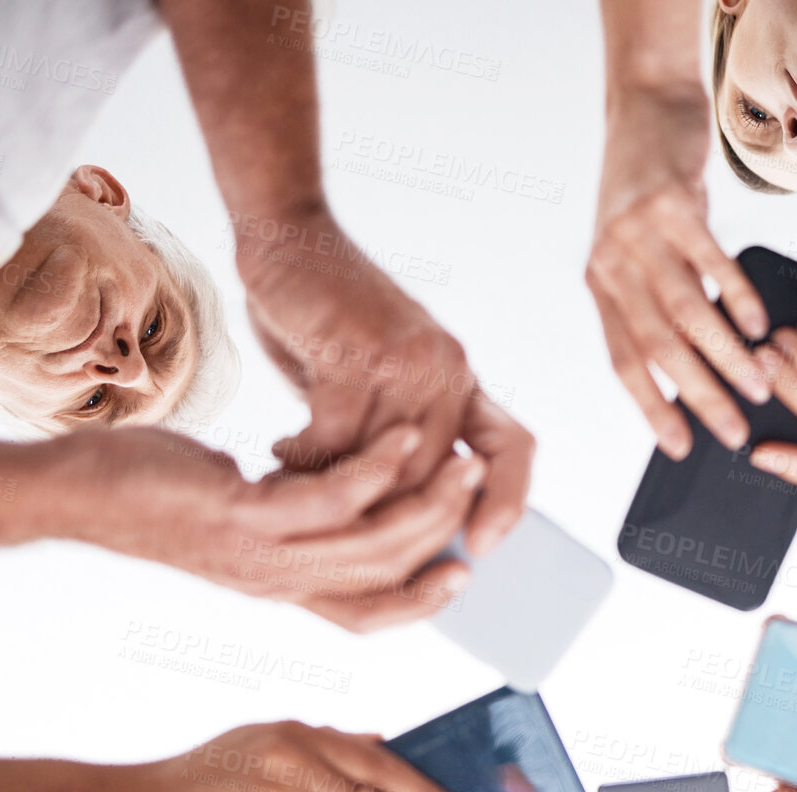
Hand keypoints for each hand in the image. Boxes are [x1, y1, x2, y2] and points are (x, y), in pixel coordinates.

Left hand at [53, 423, 482, 629]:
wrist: (73, 494)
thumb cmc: (156, 495)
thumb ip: (291, 518)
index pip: (371, 613)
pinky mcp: (241, 517)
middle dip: (445, 533)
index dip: (423, 600)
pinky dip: (377, 467)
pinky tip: (404, 433)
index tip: (467, 567)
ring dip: (428, 501)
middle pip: (387, 576)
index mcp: (282, 586)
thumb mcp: (237, 516)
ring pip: (372, 541)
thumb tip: (341, 500)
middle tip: (483, 487)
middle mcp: (279, 581)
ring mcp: (261, 554)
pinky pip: (330, 497)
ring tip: (464, 460)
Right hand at [237, 205, 532, 554]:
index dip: (510, 502)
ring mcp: (409, 360)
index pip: (515, 448)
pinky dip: (305, 455)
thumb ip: (399, 434)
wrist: (288, 237)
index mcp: (462, 381)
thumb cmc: (328, 322)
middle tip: (340, 530)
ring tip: (298, 491)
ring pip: (388, 464)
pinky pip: (338, 436)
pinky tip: (281, 448)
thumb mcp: (379, 381)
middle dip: (387, 516)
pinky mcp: (360, 351)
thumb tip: (404, 515)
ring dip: (338, 489)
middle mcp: (448, 370)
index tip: (482, 548)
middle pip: (437, 479)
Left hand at [587, 86, 771, 458]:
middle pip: (658, 348)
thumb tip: (702, 362)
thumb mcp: (639, 247)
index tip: (679, 448)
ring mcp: (639, 234)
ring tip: (759, 386)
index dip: (652, 408)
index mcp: (601, 284)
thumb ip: (659, 299)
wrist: (646, 104)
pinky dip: (738, 299)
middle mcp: (612, 264)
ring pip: (687, 314)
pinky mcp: (672, 205)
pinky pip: (710, 264)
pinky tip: (758, 327)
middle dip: (698, 398)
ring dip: (726, 358)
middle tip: (733, 432)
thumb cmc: (649, 185)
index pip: (624, 362)